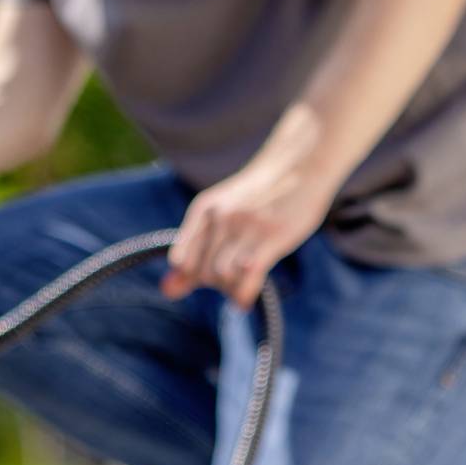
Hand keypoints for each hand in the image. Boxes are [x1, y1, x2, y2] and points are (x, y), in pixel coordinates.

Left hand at [161, 159, 333, 304]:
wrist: (299, 164)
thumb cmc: (259, 195)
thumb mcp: (220, 213)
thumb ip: (192, 250)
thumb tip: (166, 291)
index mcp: (204, 209)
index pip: (181, 261)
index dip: (193, 275)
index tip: (211, 273)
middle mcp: (221, 217)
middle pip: (203, 272)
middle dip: (216, 284)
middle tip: (234, 279)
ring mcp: (246, 227)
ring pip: (223, 276)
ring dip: (231, 289)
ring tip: (243, 283)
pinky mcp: (272, 238)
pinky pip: (248, 277)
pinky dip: (243, 295)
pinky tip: (245, 300)